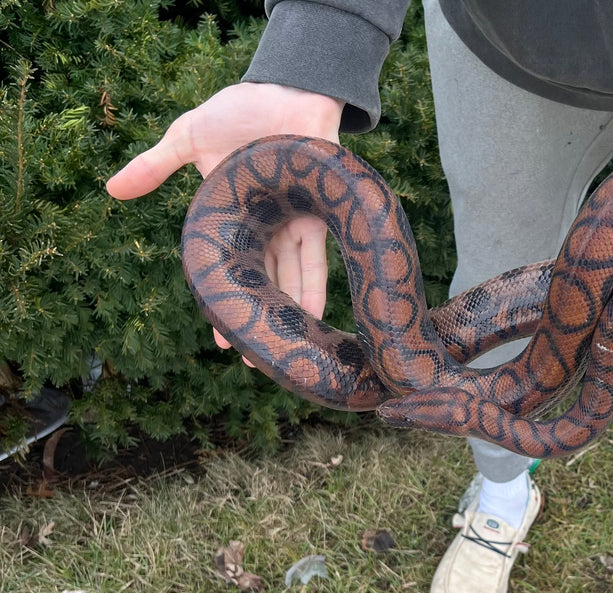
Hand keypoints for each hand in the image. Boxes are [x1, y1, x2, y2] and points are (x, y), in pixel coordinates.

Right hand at [106, 82, 343, 361]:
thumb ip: (155, 166)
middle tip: (256, 362)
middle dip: (259, 320)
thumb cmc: (240, 112)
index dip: (226, 303)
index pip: (229, 269)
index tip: (222, 340)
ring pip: (291, 279)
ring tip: (284, 350)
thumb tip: (111, 190)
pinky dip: (313, 287)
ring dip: (288, 315)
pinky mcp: (319, 213)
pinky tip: (312, 317)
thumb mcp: (189, 138)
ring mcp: (295, 222)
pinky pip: (317, 258)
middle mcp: (268, 227)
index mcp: (237, 217)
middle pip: (262, 283)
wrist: (286, 88)